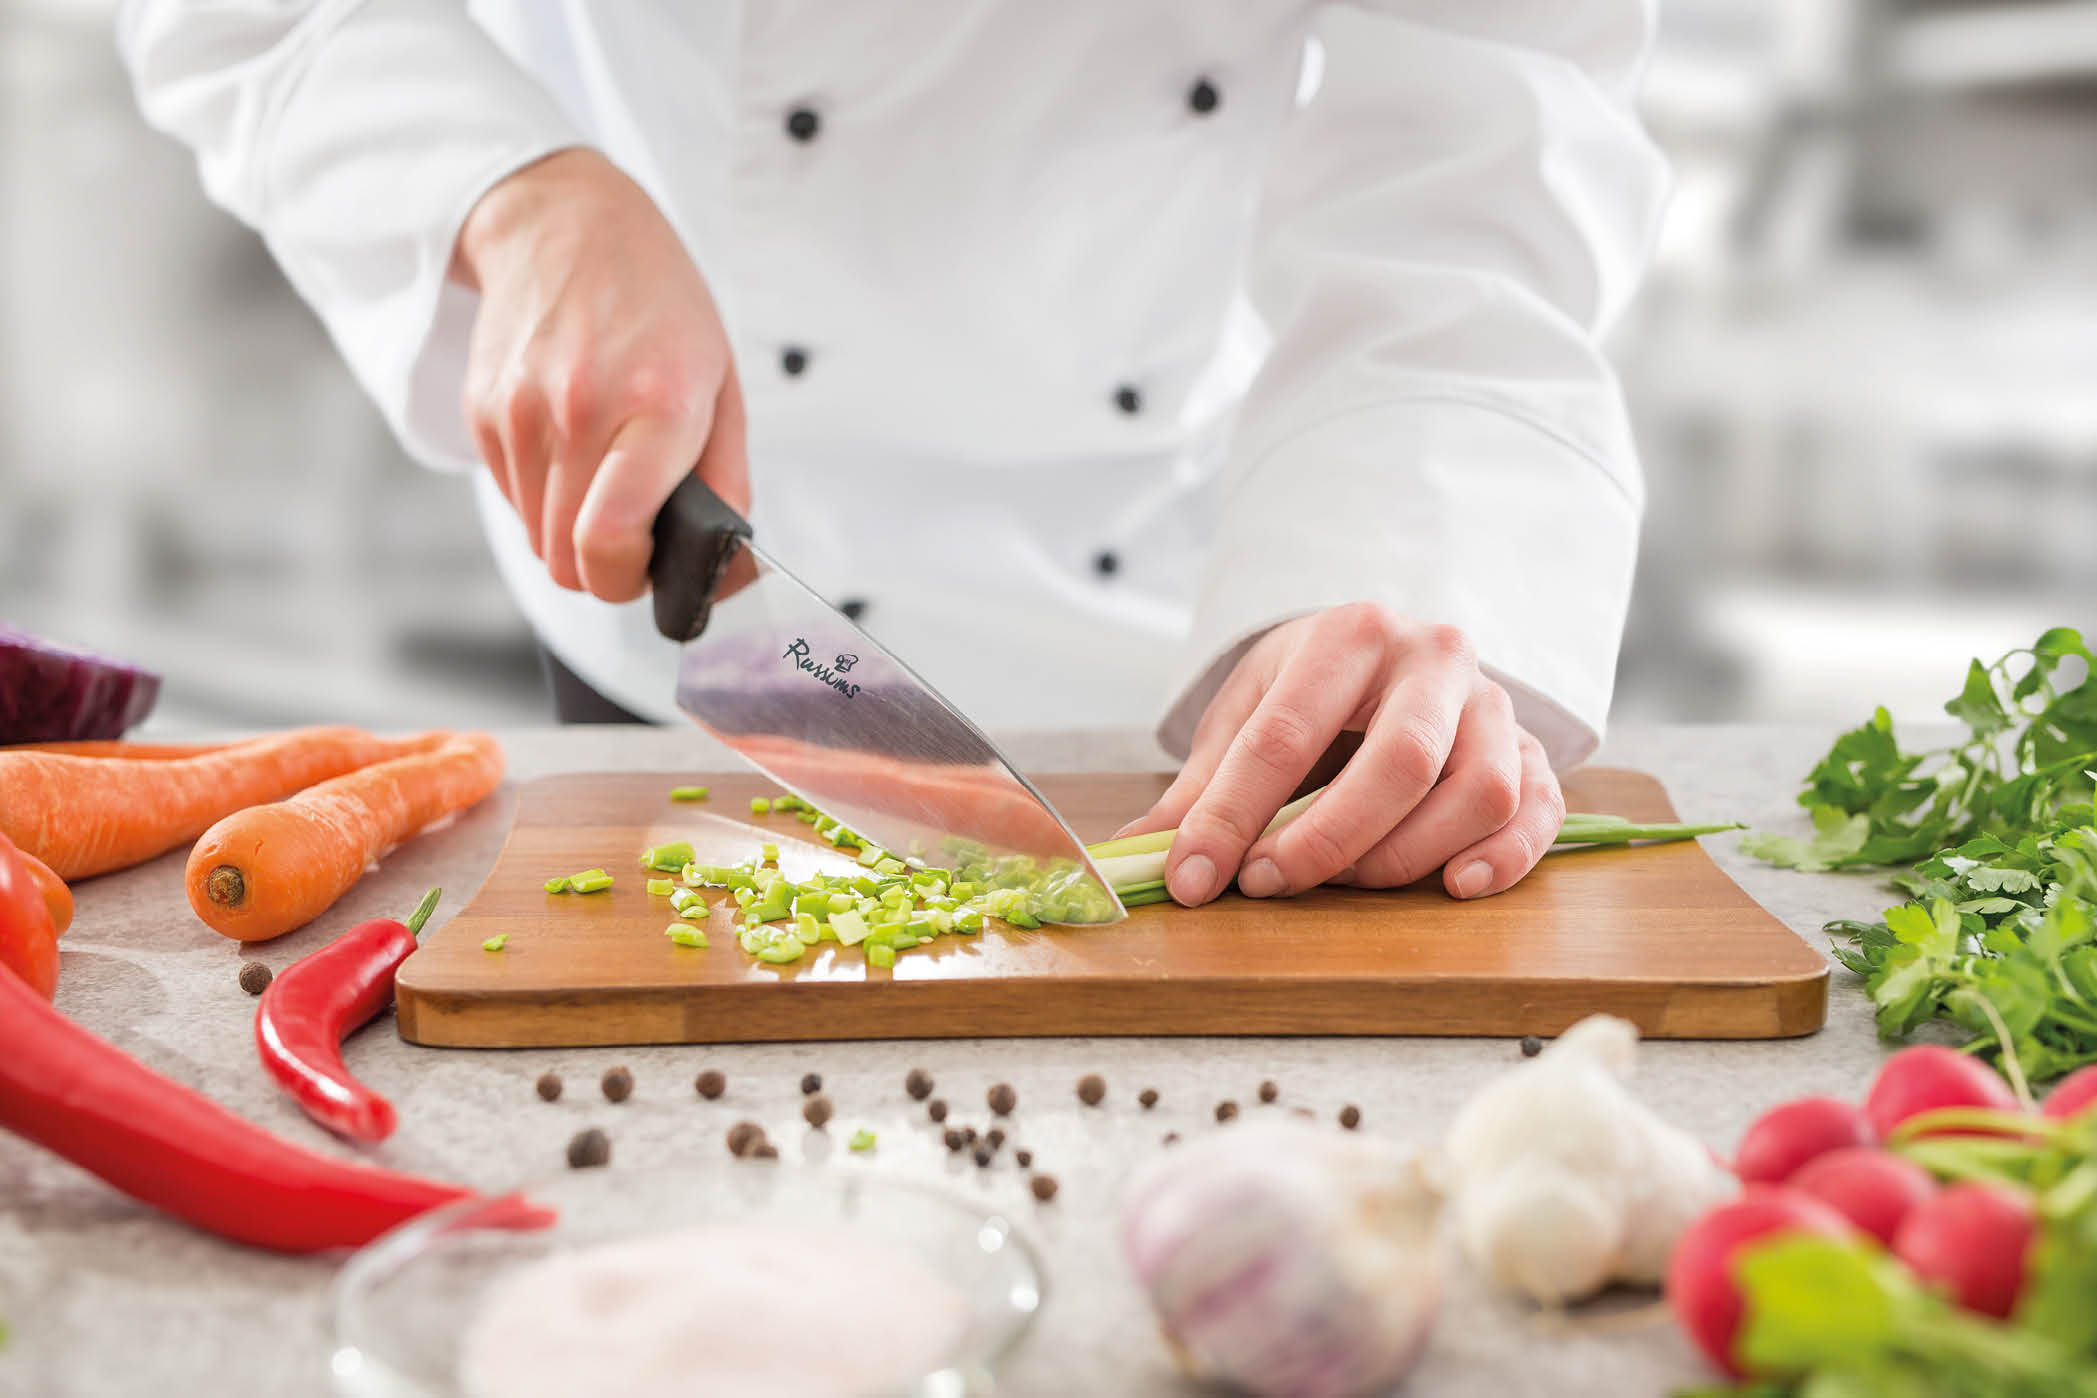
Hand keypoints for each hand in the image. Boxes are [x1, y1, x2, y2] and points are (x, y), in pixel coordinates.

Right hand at [452, 148, 747, 601]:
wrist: (564, 222)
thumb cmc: (658, 303)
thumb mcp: (720, 383)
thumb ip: (727, 481)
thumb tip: (726, 567)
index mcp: (653, 406)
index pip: (608, 540)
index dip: (627, 580)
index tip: (648, 568)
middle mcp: (578, 412)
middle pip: (567, 559)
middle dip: (605, 569)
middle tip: (636, 537)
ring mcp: (521, 412)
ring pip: (537, 538)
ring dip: (573, 535)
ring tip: (606, 481)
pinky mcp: (484, 412)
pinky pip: (513, 500)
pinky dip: (545, 499)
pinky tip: (572, 451)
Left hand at [1121, 605, 1564, 904]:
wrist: (1388, 652)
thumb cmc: (1312, 690)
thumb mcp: (1246, 714)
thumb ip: (1198, 788)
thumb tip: (1132, 852)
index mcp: (1349, 634)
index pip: (1286, 733)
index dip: (1233, 816)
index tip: (1193, 877)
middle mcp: (1433, 658)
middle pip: (1400, 761)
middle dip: (1327, 839)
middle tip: (1268, 883)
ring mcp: (1493, 704)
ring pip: (1477, 790)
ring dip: (1405, 856)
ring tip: (1344, 882)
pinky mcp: (1531, 750)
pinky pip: (1538, 808)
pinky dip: (1504, 857)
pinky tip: (1454, 885)